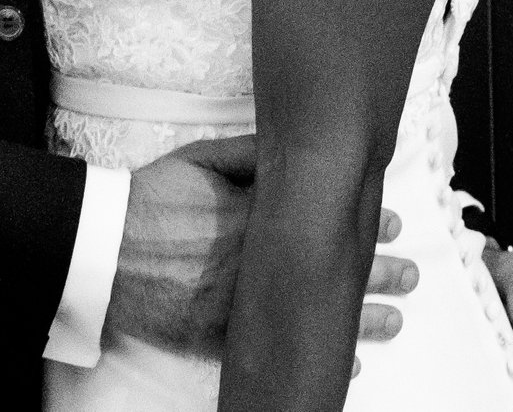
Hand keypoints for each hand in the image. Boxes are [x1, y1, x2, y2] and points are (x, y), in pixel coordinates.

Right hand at [110, 135, 416, 360]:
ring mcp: (241, 305)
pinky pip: (275, 350)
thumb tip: (291, 147)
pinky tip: (345, 365)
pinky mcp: (220, 336)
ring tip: (394, 321)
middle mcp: (256, 264)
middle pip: (328, 272)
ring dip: (358, 319)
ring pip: (312, 315)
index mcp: (255, 217)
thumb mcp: (199, 160)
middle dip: (375, 275)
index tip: (394, 223)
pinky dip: (311, 356)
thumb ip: (249, 155)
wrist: (103, 249)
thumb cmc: (149, 199)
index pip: (323, 221)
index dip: (363, 224)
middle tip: (409, 275)